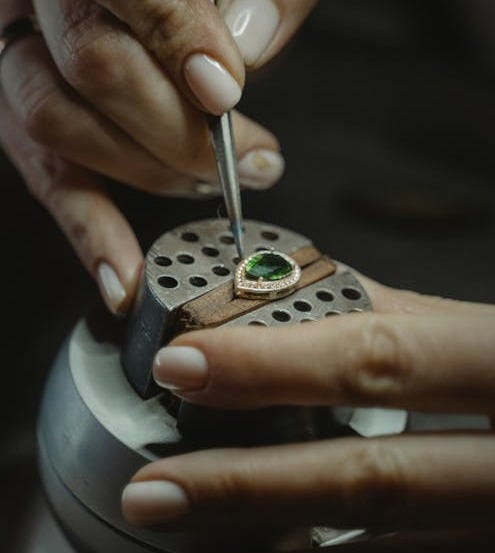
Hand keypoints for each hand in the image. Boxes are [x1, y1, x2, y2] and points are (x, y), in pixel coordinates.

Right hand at [0, 0, 316, 313]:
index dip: (177, 41)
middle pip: (94, 68)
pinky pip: (50, 179)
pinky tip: (125, 279)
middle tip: (249, 158)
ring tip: (214, 181)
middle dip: (183, 131)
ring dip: (154, 171)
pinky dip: (90, 233)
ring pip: (60, 125)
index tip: (224, 92)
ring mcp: (17, 58)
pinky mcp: (20, 118)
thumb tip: (247, 48)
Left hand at [121, 268, 494, 541]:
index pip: (377, 357)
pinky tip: (289, 548)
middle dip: (249, 486)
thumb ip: (400, 319)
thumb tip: (300, 298)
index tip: (183, 363)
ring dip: (281, 537)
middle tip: (156, 490)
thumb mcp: (485, 333)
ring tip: (195, 528)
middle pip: (372, 475)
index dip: (273, 365)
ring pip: (385, 542)